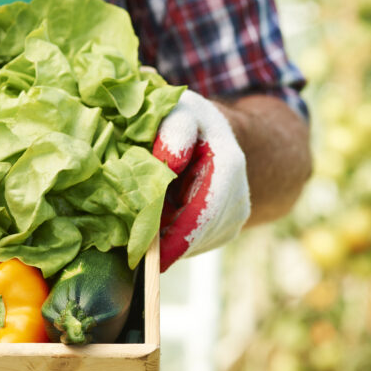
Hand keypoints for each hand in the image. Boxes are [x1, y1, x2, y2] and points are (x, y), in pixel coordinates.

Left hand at [152, 90, 250, 271]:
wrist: (211, 134)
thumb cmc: (186, 120)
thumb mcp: (178, 112)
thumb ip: (175, 131)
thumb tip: (169, 164)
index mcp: (228, 166)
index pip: (203, 213)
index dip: (177, 239)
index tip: (150, 258)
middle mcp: (239, 196)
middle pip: (198, 235)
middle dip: (164, 245)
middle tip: (132, 250)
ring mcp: (236, 217)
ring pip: (196, 244)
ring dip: (167, 242)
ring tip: (144, 225)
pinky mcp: (228, 229)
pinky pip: (196, 245)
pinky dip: (174, 240)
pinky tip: (160, 222)